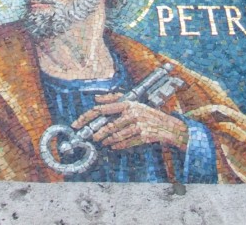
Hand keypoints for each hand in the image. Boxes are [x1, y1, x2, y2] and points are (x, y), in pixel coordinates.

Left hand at [71, 93, 188, 151]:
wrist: (168, 126)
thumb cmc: (148, 114)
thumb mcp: (133, 103)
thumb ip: (114, 99)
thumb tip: (96, 98)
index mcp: (128, 103)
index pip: (102, 109)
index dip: (87, 116)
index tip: (77, 124)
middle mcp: (132, 112)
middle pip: (108, 125)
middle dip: (98, 132)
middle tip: (92, 137)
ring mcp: (139, 124)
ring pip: (117, 135)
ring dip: (107, 140)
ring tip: (102, 142)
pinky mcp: (144, 136)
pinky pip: (127, 142)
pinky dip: (119, 145)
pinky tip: (113, 146)